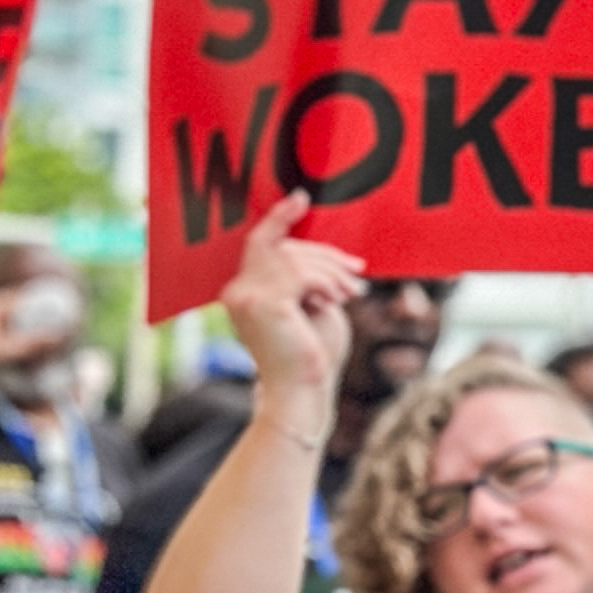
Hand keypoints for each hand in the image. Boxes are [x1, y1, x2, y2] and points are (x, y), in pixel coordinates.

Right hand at [218, 194, 361, 438]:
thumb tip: (327, 258)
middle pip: (280, 246)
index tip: (301, 199)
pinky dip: (325, 282)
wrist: (302, 393)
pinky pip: (300, 274)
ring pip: (293, 257)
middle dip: (323, 254)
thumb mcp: (311, 307)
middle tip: (356, 271)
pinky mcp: (263, 304)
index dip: (279, 217)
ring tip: (350, 293)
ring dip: (330, 271)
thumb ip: (308, 280)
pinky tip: (336, 300)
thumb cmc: (311, 357)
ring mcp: (245, 297)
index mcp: (243, 292)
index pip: (259, 243)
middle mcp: (236, 291)